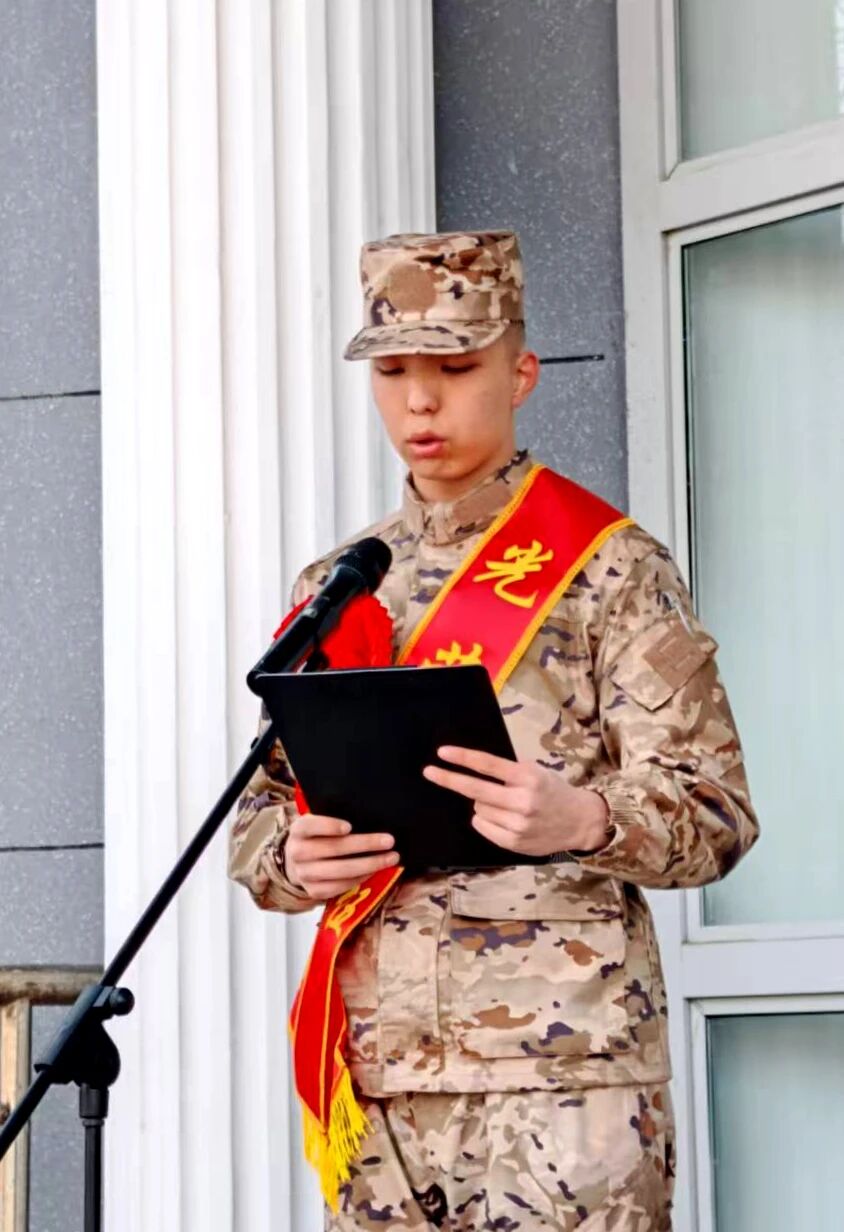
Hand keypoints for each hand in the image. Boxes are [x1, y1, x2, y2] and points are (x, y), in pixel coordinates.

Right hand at [284, 814, 399, 900]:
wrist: (297, 863)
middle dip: (364, 844)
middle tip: (389, 841)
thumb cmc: (318, 837)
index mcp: (299, 830)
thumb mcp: (319, 823)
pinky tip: (375, 871)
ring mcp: (304, 874)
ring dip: (369, 865)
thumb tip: (369, 819)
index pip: (310, 826)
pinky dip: (361, 878)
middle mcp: (297, 852)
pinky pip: (340, 886)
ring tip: (391, 858)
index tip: (349, 827)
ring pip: (340, 870)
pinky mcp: (313, 891)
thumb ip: (335, 819)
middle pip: (333, 848)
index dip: (329, 826)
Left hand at [422, 746, 609, 857]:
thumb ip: (508, 771)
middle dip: (449, 779)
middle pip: (475, 789)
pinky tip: (501, 817)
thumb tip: (471, 767)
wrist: (580, 821)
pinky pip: (482, 826)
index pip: (488, 764)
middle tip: (429, 772)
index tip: (442, 753)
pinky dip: (484, 819)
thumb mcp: (535, 771)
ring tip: (503, 803)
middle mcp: (522, 800)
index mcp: (527, 777)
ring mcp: (517, 824)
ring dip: (482, 803)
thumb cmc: (553, 791)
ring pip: (478, 808)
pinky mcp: (513, 842)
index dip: (462, 758)